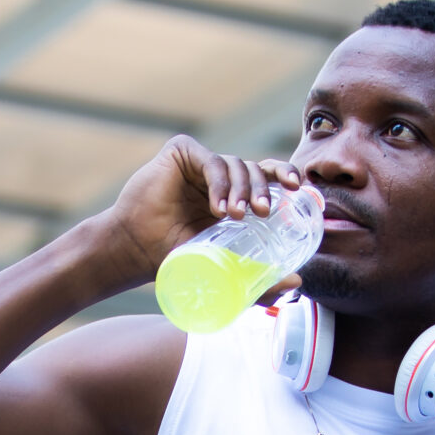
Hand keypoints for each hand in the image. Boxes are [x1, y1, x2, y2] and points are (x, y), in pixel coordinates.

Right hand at [96, 135, 302, 282]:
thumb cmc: (173, 260)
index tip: (299, 189)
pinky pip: (211, 161)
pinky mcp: (181, 152)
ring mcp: (200, 163)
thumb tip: (297, 282)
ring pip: (236, 164)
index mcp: (233, 196)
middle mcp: (219, 177)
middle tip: (263, 212)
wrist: (135, 252)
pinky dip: (219, 182)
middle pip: (256, 168)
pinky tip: (217, 207)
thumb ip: (257, 279)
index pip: (267, 178)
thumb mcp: (222, 271)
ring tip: (235, 216)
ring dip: (241, 189)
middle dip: (265, 187)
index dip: (285, 177)